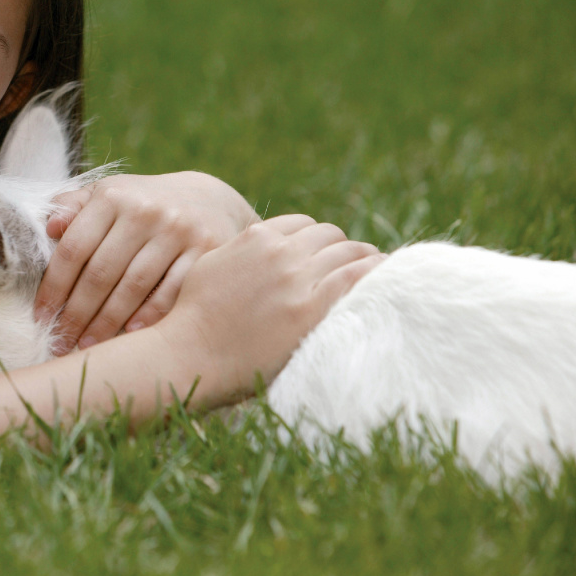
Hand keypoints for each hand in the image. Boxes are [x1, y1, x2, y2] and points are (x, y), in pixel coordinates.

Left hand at [35, 171, 259, 352]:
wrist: (208, 199)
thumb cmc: (140, 205)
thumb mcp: (106, 195)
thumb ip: (72, 207)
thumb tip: (49, 228)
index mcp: (113, 197)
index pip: (74, 249)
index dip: (54, 287)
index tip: (41, 317)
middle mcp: (145, 211)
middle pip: (101, 273)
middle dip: (76, 313)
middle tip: (60, 342)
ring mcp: (178, 230)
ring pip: (133, 287)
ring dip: (107, 322)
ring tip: (87, 346)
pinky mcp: (206, 250)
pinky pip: (171, 292)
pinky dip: (148, 316)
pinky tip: (128, 335)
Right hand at [159, 214, 383, 402]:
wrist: (190, 352)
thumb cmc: (195, 316)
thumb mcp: (213, 264)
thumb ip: (243, 249)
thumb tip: (264, 246)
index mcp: (255, 237)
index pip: (302, 224)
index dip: (316, 238)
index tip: (324, 252)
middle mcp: (279, 252)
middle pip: (329, 235)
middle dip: (341, 247)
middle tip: (354, 261)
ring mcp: (297, 280)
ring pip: (348, 252)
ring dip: (365, 257)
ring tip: (377, 267)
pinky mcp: (311, 310)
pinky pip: (356, 279)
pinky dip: (375, 272)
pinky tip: (385, 275)